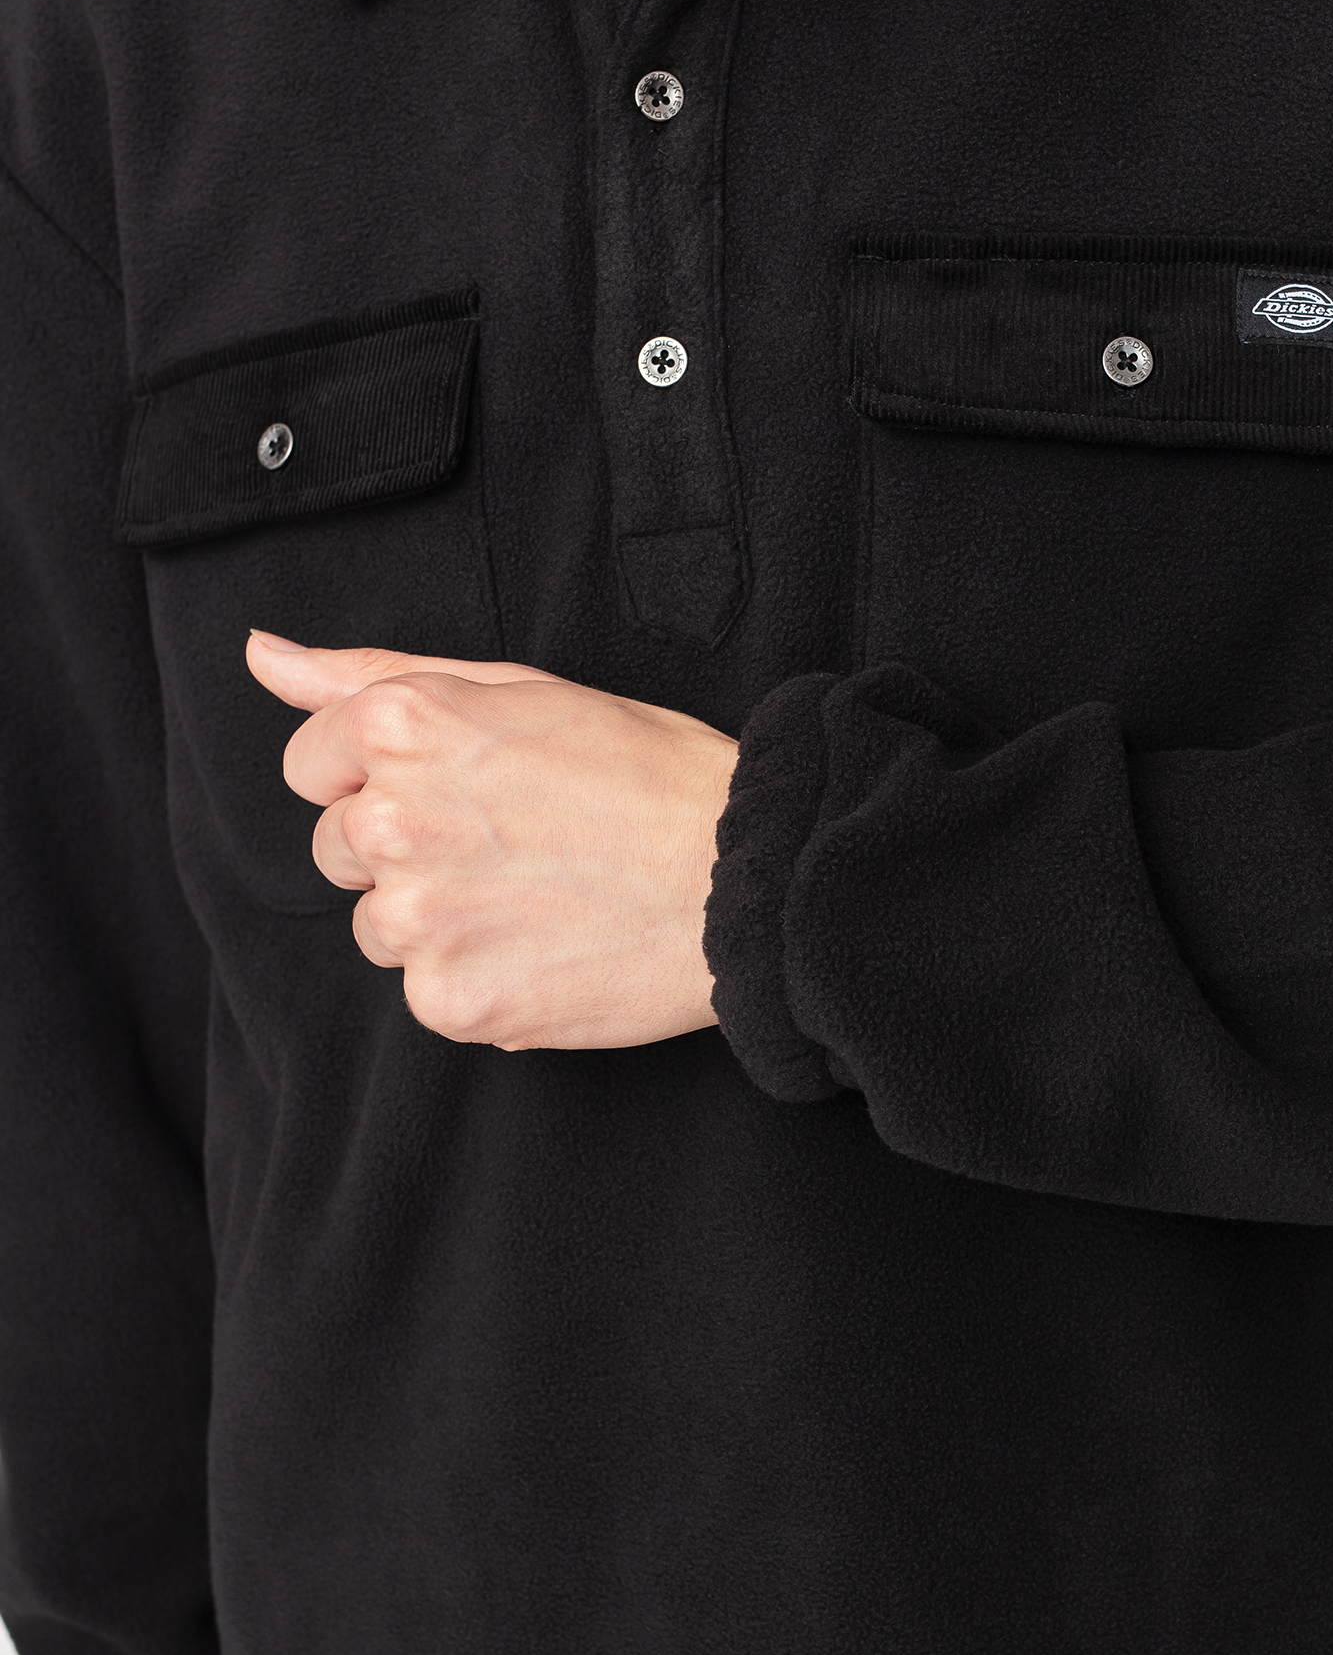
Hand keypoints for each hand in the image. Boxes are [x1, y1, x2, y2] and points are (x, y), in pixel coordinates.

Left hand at [245, 632, 738, 1050]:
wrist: (743, 879)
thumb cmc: (649, 773)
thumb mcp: (517, 687)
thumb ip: (373, 673)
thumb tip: (266, 655)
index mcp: (404, 725)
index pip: (312, 764)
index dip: (383, 774)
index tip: (457, 786)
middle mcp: (393, 818)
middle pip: (338, 848)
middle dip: (405, 847)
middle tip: (512, 840)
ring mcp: (416, 918)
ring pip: (376, 926)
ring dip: (436, 917)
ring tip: (536, 893)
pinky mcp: (450, 999)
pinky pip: (426, 990)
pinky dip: (476, 976)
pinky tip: (545, 943)